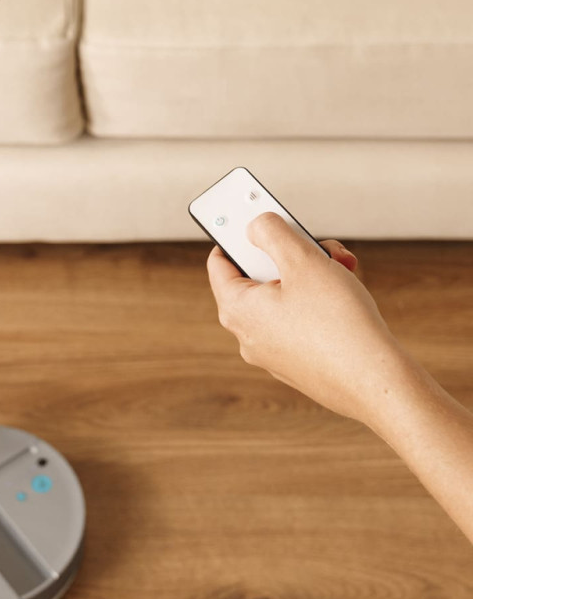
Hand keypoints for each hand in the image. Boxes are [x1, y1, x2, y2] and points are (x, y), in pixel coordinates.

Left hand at [206, 211, 414, 427]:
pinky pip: (301, 321)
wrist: (378, 383)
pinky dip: (319, 303)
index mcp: (237, 310)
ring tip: (341, 268)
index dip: (237, 234)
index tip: (257, 215)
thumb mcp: (303, 260)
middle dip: (290, 254)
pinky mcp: (300, 365)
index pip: (220, 262)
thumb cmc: (338, 323)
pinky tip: (347, 297)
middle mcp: (249, 336)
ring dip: (311, 275)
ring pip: (285, 298)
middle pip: (259, 277)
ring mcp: (274, 353)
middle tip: (316, 244)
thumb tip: (255, 226)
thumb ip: (273, 232)